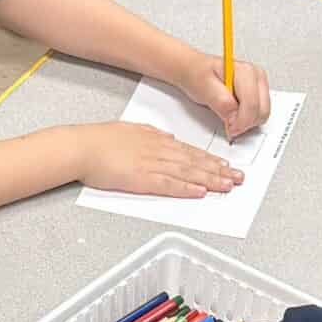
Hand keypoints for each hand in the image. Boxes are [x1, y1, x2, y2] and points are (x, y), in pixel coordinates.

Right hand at [73, 122, 241, 198]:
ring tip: (228, 186)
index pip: (191, 151)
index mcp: (157, 140)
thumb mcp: (132, 129)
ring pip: (188, 173)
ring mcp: (151, 165)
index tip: (227, 165)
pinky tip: (200, 192)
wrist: (82, 147)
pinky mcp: (141, 179)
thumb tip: (167, 137)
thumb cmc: (100, 139)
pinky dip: (186, 189)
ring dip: (210, 180)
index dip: (212, 159)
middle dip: (220, 171)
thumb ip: (152, 134)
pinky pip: (169, 185)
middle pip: (195, 162)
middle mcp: (159, 151)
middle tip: (239, 178)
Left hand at [181, 51, 271, 138]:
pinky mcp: (258, 94)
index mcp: (245, 71)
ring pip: (262, 114)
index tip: (229, 129)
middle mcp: (256, 76)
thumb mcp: (203, 87)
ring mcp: (259, 85)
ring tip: (229, 116)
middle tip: (229, 125)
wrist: (194, 70)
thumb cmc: (197, 74)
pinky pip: (258, 114)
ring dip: (247, 122)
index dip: (241, 121)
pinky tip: (234, 114)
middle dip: (245, 123)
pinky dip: (247, 119)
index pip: (252, 104)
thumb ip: (220, 101)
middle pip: (262, 111)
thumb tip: (234, 117)